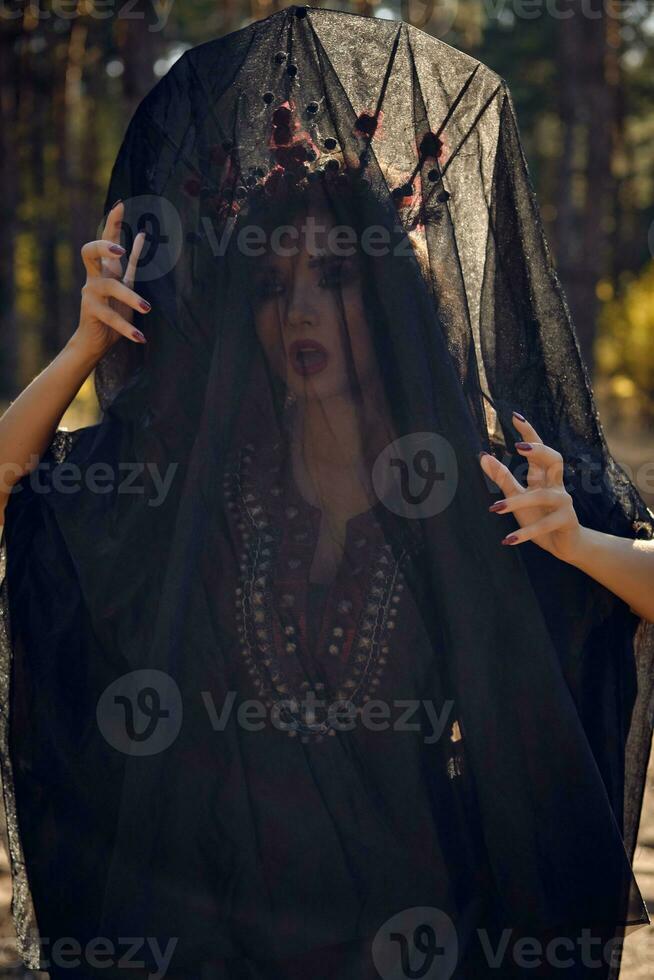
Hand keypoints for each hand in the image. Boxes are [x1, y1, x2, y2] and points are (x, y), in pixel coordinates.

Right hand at [70, 200, 149, 360]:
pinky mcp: (91, 312)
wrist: (96, 341)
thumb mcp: (126, 283)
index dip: (112, 223)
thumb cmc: (114, 312)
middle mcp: (95, 277)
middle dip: (103, 247)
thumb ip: (133, 262)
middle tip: (121, 251)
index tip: (120, 205)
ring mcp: (91, 293)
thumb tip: (141, 234)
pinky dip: (127, 328)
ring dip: (130, 297)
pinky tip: (141, 337)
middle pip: (90, 252)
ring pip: (110, 287)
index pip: (107, 240)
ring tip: (147, 308)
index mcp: (106, 269)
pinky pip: (111, 317)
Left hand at [478, 411, 583, 562]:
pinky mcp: (566, 521)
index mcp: (544, 476)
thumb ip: (502, 478)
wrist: (564, 545)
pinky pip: (544, 525)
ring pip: (541, 496)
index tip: (514, 416)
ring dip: (516, 503)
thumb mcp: (517, 497)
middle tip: (519, 447)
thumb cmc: (539, 517)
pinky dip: (525, 533)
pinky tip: (507, 540)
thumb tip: (482, 456)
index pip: (538, 448)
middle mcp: (556, 485)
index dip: (529, 432)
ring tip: (494, 509)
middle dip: (539, 451)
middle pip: (554, 459)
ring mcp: (564, 502)